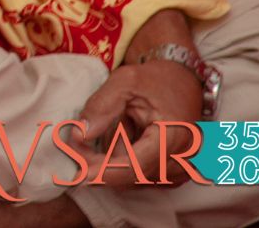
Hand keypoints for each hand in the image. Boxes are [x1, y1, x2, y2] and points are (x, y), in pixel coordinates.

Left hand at [76, 57, 204, 183]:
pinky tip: (119, 140)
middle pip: (135, 175)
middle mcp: (183, 157)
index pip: (137, 166)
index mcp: (173, 135)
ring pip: (137, 179)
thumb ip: (101, 107)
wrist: (184, 81)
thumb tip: (80, 135)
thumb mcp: (124, 81)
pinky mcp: (176, 170)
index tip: (81, 173)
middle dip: (101, 166)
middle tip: (75, 151)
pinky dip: (125, 162)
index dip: (106, 172)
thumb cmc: (156, 79)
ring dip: (112, 164)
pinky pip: (145, 176)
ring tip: (98, 138)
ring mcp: (182, 166)